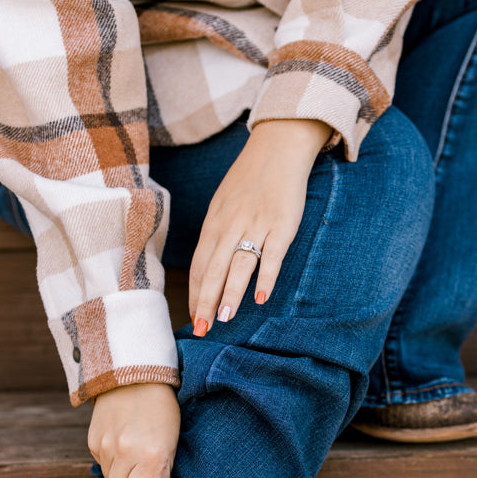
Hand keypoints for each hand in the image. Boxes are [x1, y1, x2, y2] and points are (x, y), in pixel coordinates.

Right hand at [88, 383, 180, 477]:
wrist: (136, 377)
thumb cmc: (162, 412)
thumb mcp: (171, 448)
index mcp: (150, 456)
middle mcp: (125, 453)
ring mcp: (105, 446)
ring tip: (134, 467)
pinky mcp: (93, 440)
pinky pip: (101, 464)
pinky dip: (112, 465)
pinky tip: (123, 450)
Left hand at [189, 118, 330, 331]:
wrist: (277, 149)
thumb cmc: (249, 180)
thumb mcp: (223, 205)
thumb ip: (216, 235)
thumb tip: (208, 268)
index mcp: (214, 223)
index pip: (199, 265)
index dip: (195, 293)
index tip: (194, 316)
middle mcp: (230, 226)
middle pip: (213, 270)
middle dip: (205, 302)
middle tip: (202, 329)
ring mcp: (256, 225)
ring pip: (239, 265)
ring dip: (230, 294)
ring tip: (224, 319)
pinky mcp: (282, 225)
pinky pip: (272, 255)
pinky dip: (265, 277)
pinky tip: (261, 298)